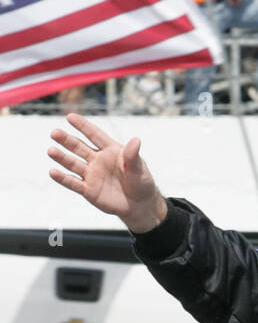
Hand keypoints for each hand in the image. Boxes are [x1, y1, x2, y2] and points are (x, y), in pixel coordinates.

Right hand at [48, 114, 166, 234]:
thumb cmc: (141, 182)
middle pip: (79, 147)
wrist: (140, 206)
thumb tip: (136, 140)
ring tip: (51, 151)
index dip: (83, 126)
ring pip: (73, 164)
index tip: (70, 117)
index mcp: (109, 150)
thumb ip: (133, 155)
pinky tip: (53, 172)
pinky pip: (74, 183)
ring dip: (62, 157)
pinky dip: (63, 179)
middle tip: (55, 132)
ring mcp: (91, 174)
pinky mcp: (88, 190)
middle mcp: (97, 159)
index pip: (94, 135)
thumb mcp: (139, 168)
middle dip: (67, 140)